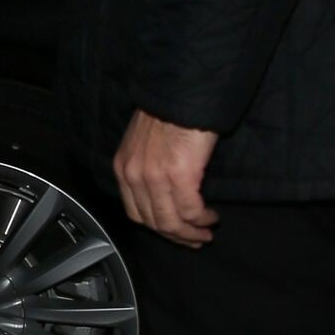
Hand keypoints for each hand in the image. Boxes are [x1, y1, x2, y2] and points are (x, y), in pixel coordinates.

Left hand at [113, 110, 219, 247]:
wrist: (183, 93)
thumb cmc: (169, 113)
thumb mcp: (144, 143)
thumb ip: (146, 167)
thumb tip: (164, 192)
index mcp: (124, 168)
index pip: (135, 212)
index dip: (157, 228)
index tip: (174, 233)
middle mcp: (134, 176)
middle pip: (153, 222)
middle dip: (176, 236)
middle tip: (194, 240)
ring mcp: (155, 177)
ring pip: (171, 222)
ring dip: (191, 233)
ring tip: (206, 233)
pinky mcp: (179, 175)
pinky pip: (190, 210)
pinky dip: (202, 219)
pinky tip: (210, 218)